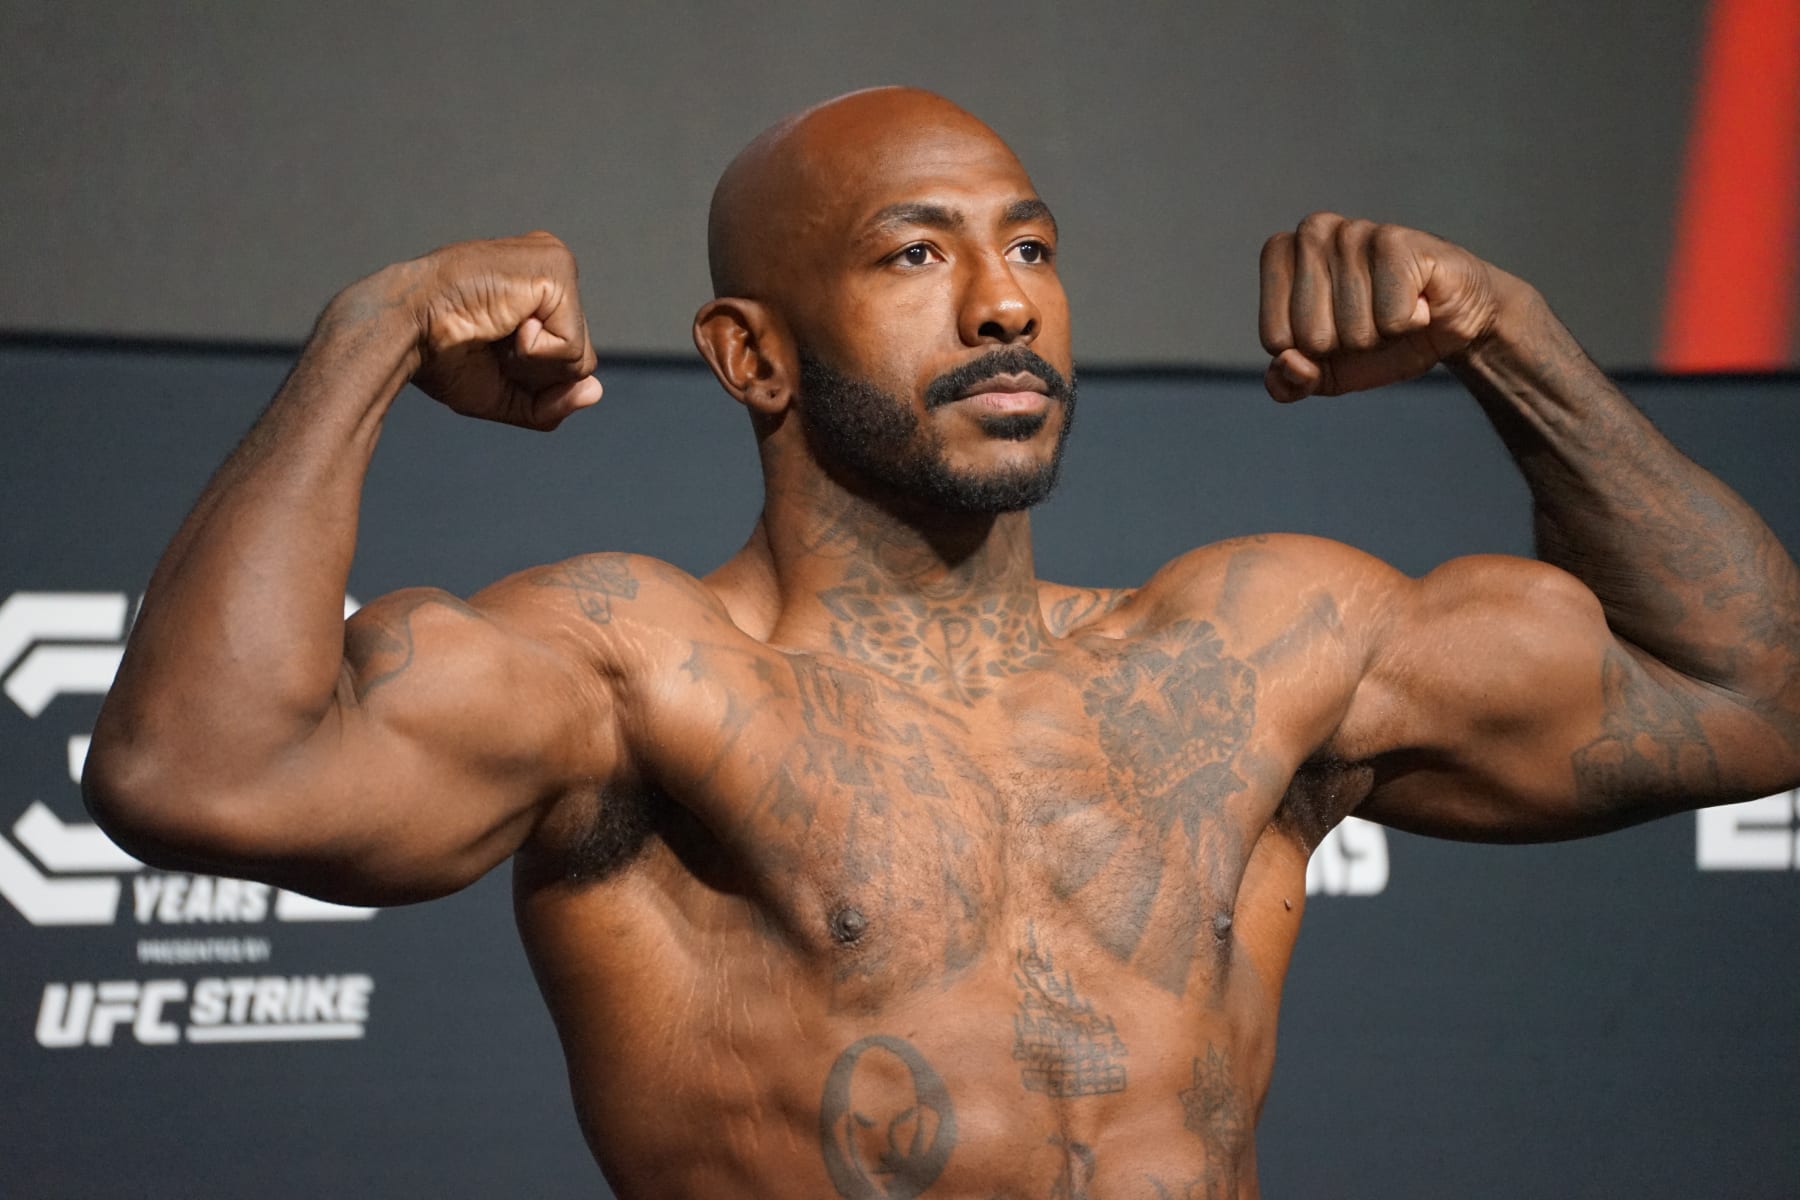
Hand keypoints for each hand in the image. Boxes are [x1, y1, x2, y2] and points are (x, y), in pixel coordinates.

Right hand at [401, 231, 601, 429]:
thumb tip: (595, 391)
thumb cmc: (441, 355)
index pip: (568, 357)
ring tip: (494, 330)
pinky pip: (572, 348)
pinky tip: (504, 324)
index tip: (486, 346)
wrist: (405, 330)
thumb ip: (552, 401)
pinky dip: (536, 354)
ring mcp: (558, 264)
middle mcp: (553, 267)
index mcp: (541, 288)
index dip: (530, 376)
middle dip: (537, 374)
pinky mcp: (557, 271)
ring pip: (582, 358)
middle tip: (489, 340)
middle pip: (581, 358)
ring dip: (534, 365)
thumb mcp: (504, 393)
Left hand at [1258, 214, 1506, 401]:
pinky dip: (1409, 323)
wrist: (1447, 321)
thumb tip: (1290, 364)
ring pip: (1353, 330)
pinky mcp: (1396, 240)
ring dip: (1381, 334)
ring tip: (1394, 307)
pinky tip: (1419, 299)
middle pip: (1311, 336)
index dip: (1311, 353)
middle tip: (1371, 318)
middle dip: (1347, 345)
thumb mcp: (1326, 373)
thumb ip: (1290, 382)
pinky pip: (1391, 318)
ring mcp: (1353, 230)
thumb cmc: (1378, 337)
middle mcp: (1311, 232)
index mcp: (1279, 255)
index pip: (1275, 339)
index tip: (1336, 329)